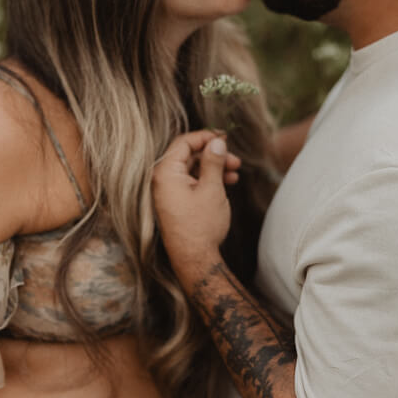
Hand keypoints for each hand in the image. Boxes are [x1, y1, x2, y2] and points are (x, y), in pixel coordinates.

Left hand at [152, 131, 240, 287]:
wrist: (194, 259)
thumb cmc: (201, 225)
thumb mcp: (212, 188)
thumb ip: (213, 161)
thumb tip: (217, 142)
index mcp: (165, 172)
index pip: (183, 142)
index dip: (205, 137)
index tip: (225, 138)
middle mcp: (161, 180)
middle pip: (188, 156)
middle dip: (213, 155)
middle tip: (235, 160)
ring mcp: (167, 192)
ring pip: (191, 170)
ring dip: (213, 168)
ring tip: (235, 173)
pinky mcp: (174, 203)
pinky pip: (190, 183)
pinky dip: (207, 180)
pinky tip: (226, 183)